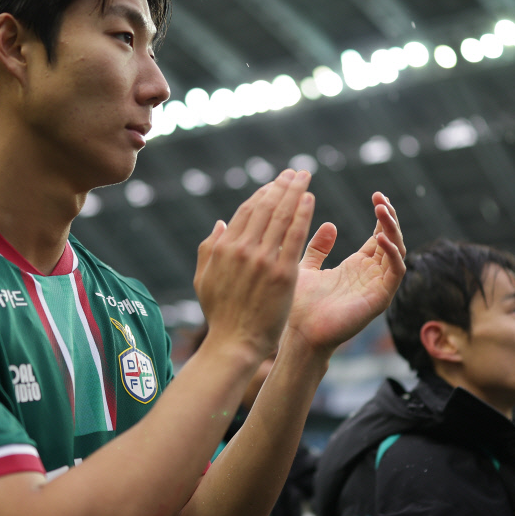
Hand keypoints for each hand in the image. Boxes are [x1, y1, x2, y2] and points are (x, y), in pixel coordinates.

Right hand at [193, 170, 314, 359]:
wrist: (235, 343)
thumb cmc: (220, 316)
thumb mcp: (204, 279)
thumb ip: (209, 248)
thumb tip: (220, 223)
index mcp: (224, 248)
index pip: (247, 211)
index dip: (264, 193)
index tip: (276, 183)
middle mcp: (243, 249)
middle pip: (266, 207)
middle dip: (282, 185)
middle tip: (295, 172)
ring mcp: (263, 260)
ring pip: (281, 216)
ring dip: (295, 192)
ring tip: (305, 177)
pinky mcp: (283, 273)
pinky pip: (295, 236)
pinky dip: (302, 214)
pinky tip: (310, 199)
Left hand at [282, 192, 404, 354]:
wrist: (299, 334)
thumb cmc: (300, 306)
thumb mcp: (307, 267)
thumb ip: (318, 247)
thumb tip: (330, 223)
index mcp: (358, 266)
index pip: (380, 235)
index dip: (382, 215)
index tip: (376, 194)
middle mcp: (372, 275)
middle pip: (392, 240)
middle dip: (389, 217)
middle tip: (381, 198)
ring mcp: (378, 286)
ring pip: (398, 252)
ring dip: (393, 230)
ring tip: (382, 210)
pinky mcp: (380, 299)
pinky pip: (395, 272)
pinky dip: (392, 253)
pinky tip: (380, 238)